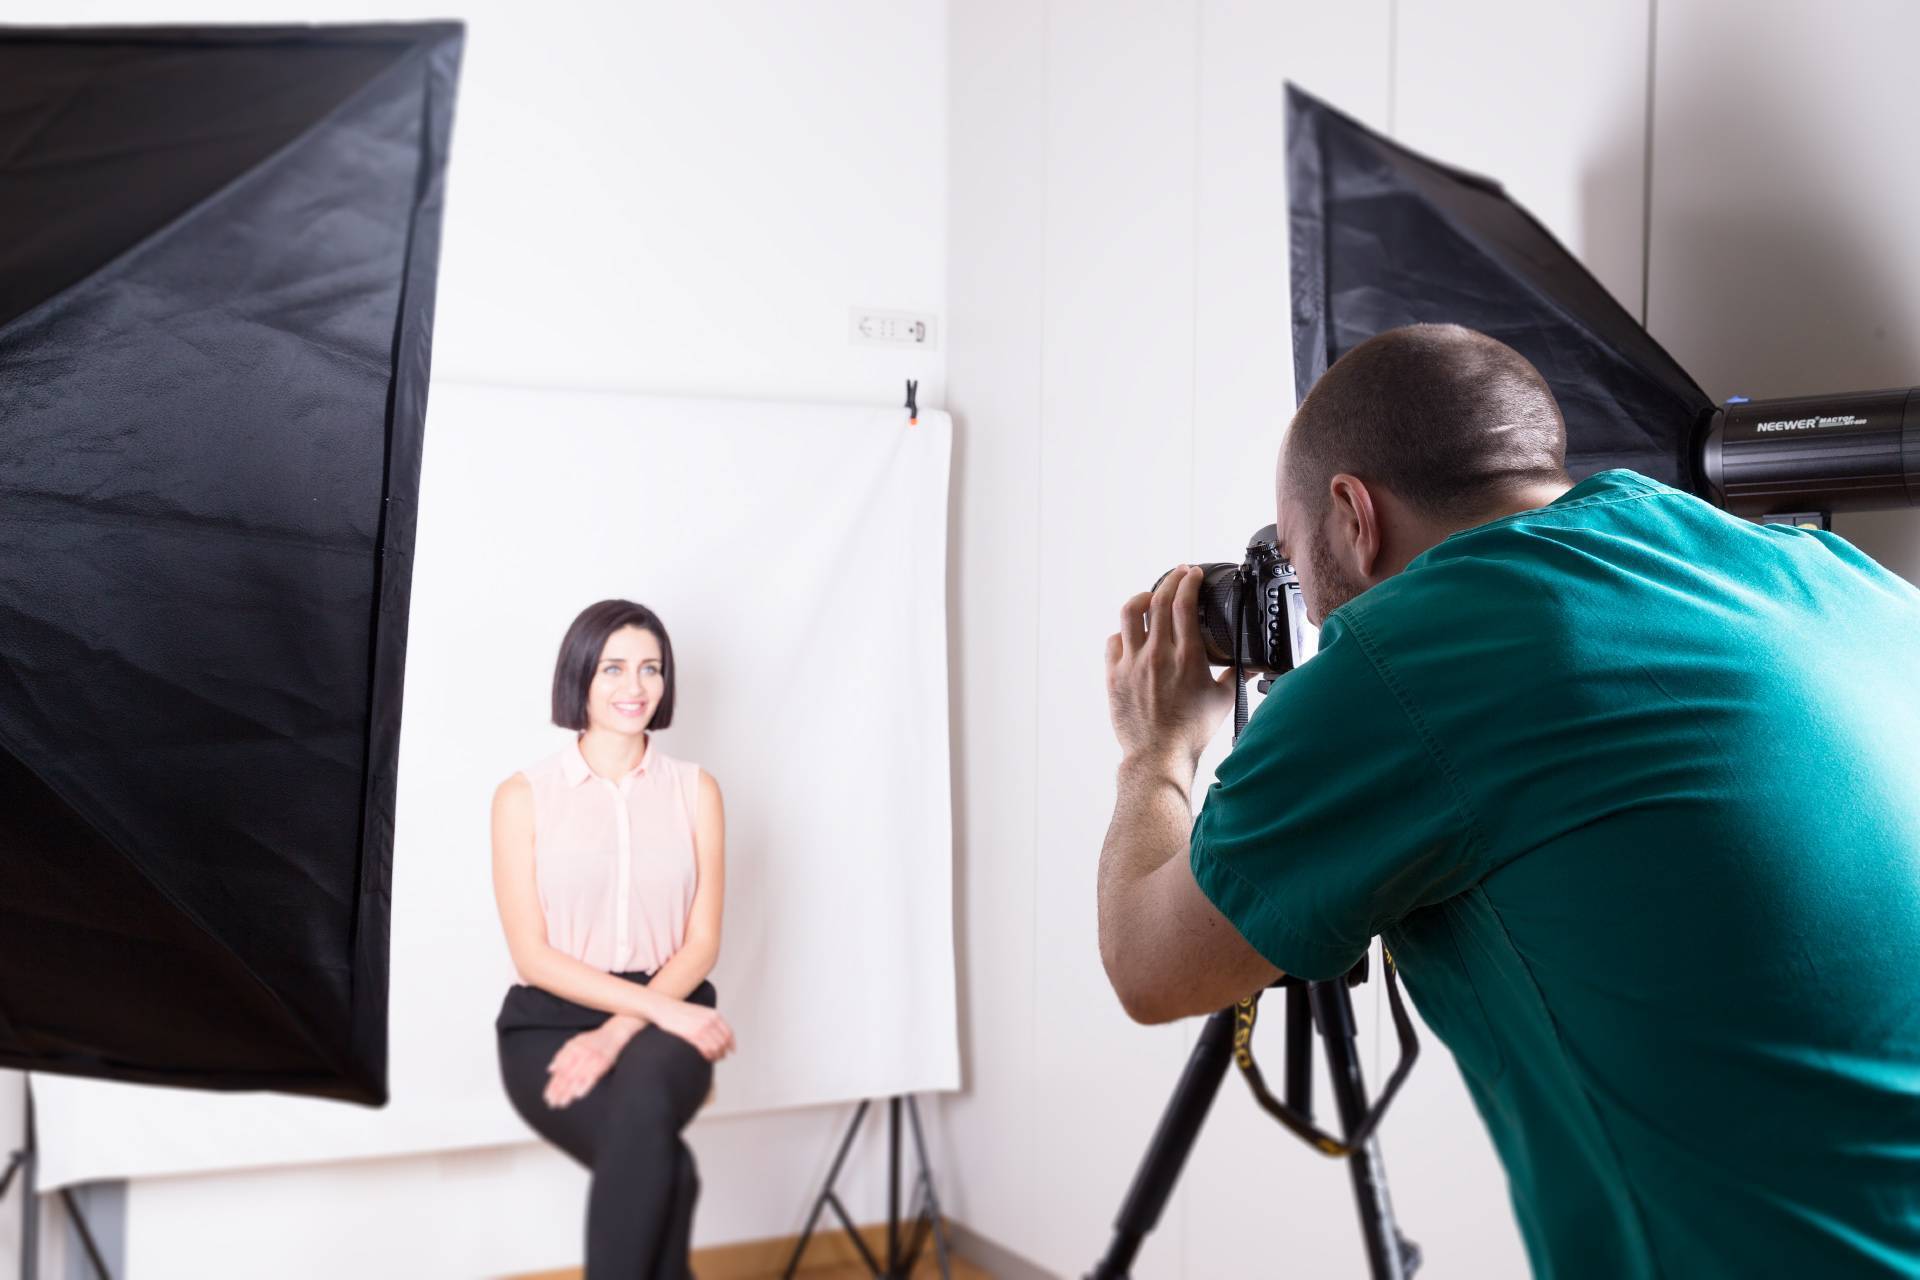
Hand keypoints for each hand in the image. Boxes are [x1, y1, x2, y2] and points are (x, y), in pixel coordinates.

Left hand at [543, 1017, 638, 1108]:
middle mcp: (580, 1054)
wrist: (613, 1034)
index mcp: (572, 1049)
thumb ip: (562, 1055)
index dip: (553, 1084)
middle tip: (553, 1103)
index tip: (548, 1096)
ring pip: (576, 1078)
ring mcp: (590, 1059)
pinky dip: (584, 1086)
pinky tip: (577, 1095)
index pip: (559, 1070)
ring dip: (568, 1092)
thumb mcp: (575, 1042)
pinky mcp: (601, 1064)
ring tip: (562, 1103)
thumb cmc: (594, 1039)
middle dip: (558, 1091)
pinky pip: (591, 1077)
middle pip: (566, 1076)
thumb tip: (550, 1069)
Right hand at [652, 999, 735, 1061]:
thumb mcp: (700, 1011)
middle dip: (724, 1051)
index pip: (728, 1032)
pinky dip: (709, 1056)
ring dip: (717, 1055)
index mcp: (714, 1014)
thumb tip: (717, 1034)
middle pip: (724, 1042)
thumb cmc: (680, 1011)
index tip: (732, 1050)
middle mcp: (710, 1021)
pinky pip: (706, 1049)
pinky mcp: (693, 1035)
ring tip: (713, 1058)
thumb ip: (710, 1020)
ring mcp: (702, 1028)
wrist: (665, 1008)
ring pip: (716, 1047)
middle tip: (721, 1057)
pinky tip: (707, 1058)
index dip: (731, 1043)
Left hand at [1106, 565, 1237, 768]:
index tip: (1193, 574)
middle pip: (1158, 600)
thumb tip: (1251, 665)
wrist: (1158, 755)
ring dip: (1141, 597)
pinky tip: (1132, 635)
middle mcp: (1158, 654)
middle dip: (1170, 580)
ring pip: (1129, 613)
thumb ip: (1235, 676)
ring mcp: (1132, 663)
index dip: (1189, 582)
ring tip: (1149, 596)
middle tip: (1178, 574)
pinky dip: (1123, 633)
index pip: (1184, 603)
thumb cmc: (1191, 731)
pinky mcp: (1114, 675)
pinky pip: (1113, 641)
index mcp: (1187, 657)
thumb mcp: (1222, 701)